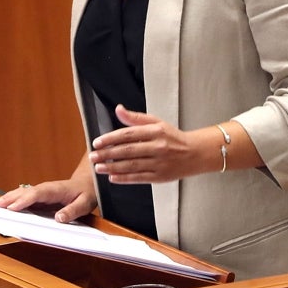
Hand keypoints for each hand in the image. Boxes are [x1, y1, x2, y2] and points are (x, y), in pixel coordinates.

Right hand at [0, 174, 96, 223]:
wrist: (88, 183)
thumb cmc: (87, 193)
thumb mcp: (85, 203)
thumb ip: (72, 211)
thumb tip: (58, 218)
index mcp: (56, 190)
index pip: (38, 194)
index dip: (24, 200)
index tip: (13, 207)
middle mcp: (46, 188)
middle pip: (26, 192)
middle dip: (11, 198)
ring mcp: (42, 191)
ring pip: (23, 193)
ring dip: (9, 198)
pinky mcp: (40, 196)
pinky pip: (25, 196)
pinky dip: (14, 199)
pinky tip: (5, 204)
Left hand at [88, 105, 211, 183]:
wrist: (195, 154)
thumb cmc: (173, 137)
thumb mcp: (157, 122)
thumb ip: (136, 118)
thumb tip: (118, 109)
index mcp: (155, 131)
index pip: (128, 134)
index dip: (110, 138)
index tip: (97, 142)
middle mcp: (157, 146)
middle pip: (127, 151)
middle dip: (107, 154)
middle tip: (92, 156)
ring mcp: (159, 162)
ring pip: (131, 165)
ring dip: (112, 167)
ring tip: (98, 167)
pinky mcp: (160, 176)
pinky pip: (138, 178)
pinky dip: (124, 178)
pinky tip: (112, 177)